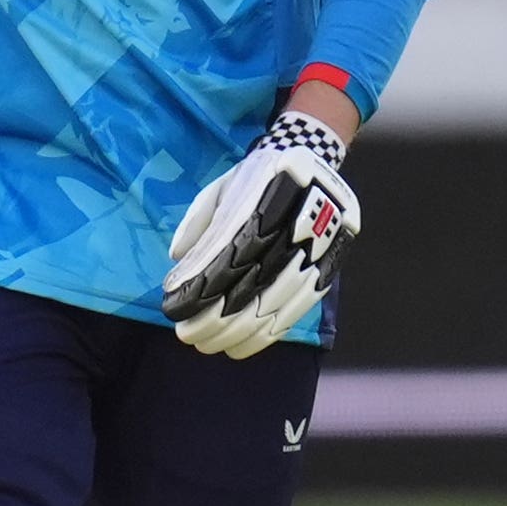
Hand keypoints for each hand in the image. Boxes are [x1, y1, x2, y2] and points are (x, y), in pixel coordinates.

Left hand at [163, 99, 359, 358]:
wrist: (319, 159)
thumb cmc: (260, 175)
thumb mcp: (225, 184)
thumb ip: (199, 219)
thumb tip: (176, 259)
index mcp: (266, 198)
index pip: (229, 253)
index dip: (201, 285)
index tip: (175, 306)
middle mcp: (296, 225)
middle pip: (251, 283)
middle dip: (215, 317)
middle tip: (187, 335)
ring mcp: (318, 248)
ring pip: (275, 302)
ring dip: (239, 332)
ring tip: (211, 346)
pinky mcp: (331, 265)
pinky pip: (299, 308)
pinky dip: (269, 333)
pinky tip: (243, 346)